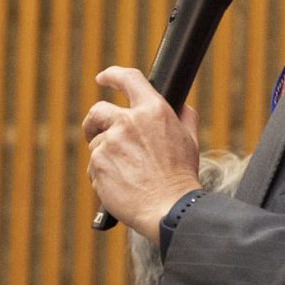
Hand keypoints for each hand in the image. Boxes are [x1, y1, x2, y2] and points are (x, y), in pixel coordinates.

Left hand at [82, 67, 201, 237]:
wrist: (168, 208)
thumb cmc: (180, 177)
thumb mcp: (190, 141)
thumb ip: (184, 118)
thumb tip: (181, 106)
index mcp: (153, 111)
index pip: (129, 79)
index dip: (112, 75)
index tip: (103, 78)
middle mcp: (129, 122)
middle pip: (98, 111)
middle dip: (94, 122)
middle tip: (97, 133)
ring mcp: (110, 142)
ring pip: (96, 143)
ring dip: (104, 155)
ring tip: (126, 174)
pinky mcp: (97, 163)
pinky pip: (93, 166)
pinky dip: (102, 175)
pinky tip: (120, 185)